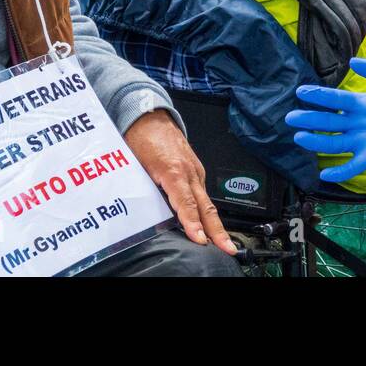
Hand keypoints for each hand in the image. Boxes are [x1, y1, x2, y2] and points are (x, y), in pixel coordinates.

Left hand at [125, 110, 236, 255]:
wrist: (150, 117)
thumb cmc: (141, 139)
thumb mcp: (137, 166)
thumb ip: (145, 190)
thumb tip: (144, 214)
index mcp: (173, 171)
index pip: (185, 204)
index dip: (193, 224)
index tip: (200, 239)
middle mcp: (189, 172)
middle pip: (206, 206)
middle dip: (218, 230)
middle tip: (228, 248)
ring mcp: (195, 170)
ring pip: (207, 201)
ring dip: (215, 224)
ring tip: (222, 243)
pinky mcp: (195, 170)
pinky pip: (203, 193)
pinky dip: (207, 210)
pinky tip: (209, 224)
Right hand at [287, 58, 365, 182]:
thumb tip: (352, 61)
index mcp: (362, 104)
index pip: (336, 100)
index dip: (319, 96)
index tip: (301, 92)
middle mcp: (358, 123)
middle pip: (329, 122)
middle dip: (310, 119)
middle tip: (290, 117)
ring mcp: (363, 140)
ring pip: (335, 143)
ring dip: (317, 142)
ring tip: (300, 138)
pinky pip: (353, 166)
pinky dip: (339, 172)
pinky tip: (324, 174)